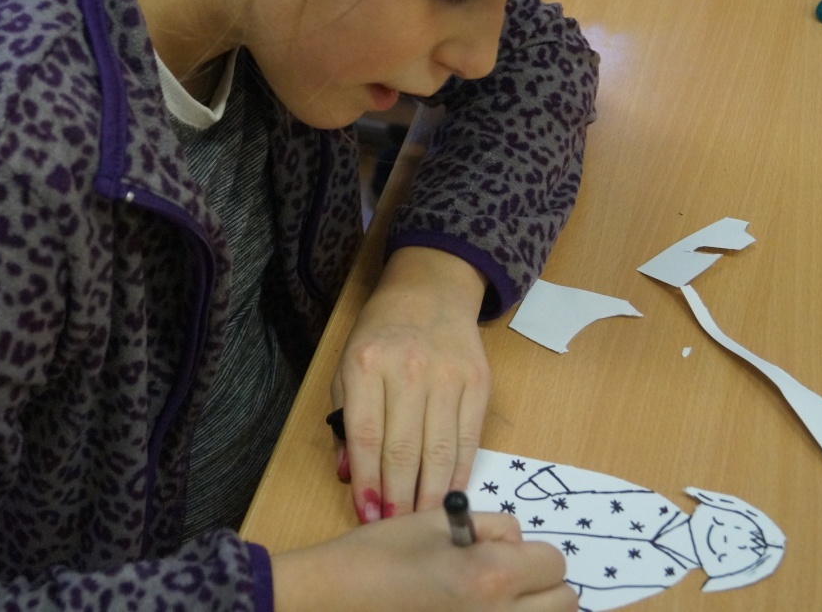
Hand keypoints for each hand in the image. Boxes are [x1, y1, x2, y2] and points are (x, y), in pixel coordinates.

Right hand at [272, 510, 576, 611]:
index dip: (531, 552)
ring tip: (488, 598)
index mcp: (491, 575)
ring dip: (531, 609)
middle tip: (502, 576)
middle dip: (540, 584)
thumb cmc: (376, 557)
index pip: (554, 561)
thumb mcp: (432, 523)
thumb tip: (515, 541)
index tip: (503, 551)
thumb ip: (487, 526)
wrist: (332, 601)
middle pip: (564, 602)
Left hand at [331, 246, 490, 520]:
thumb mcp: (346, 368)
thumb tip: (348, 475)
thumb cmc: (380, 336)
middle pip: (403, 448)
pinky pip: (468, 439)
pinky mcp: (477, 382)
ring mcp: (447, 376)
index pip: (365, 434)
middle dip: (397, 496)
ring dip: (428, 493)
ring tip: (420, 521)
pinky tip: (447, 495)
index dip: (366, 480)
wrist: (430, 293)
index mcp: (366, 364)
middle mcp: (408, 369)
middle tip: (394, 528)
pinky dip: (458, 472)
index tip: (367, 514)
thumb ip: (343, 421)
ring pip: (438, 449)